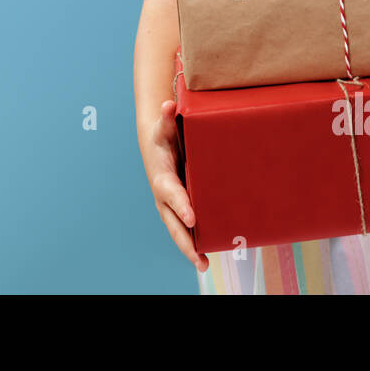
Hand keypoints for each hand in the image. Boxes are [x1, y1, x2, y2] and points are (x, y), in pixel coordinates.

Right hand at [145, 99, 208, 271]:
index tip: (193, 218)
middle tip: (198, 257)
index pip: (171, 193)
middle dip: (185, 241)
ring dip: (191, 249)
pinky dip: (197, 243)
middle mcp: (165, 197)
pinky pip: (188, 229)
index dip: (181, 205)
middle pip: (173, 223)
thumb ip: (167, 117)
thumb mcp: (163, 126)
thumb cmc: (163, 136)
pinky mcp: (182, 209)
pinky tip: (211, 254)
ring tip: (205, 265)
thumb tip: (168, 106)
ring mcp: (172, 206)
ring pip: (180, 231)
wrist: (158, 147)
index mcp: (162, 177)